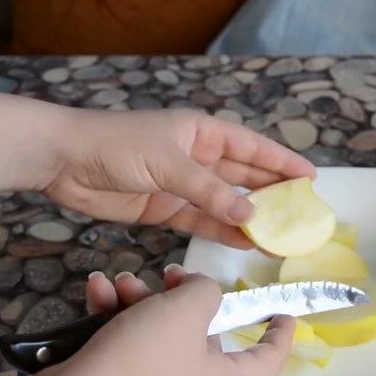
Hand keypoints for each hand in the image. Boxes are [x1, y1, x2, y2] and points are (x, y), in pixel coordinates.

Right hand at [18, 265, 294, 375]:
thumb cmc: (144, 357)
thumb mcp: (186, 310)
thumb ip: (205, 290)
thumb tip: (200, 289)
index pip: (266, 361)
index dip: (279, 337)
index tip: (284, 314)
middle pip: (203, 332)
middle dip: (179, 296)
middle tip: (168, 275)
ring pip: (160, 329)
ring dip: (140, 298)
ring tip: (125, 282)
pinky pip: (127, 339)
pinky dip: (114, 313)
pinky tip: (99, 291)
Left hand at [44, 108, 314, 248]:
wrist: (64, 161)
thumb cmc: (118, 145)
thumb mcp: (168, 163)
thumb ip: (209, 191)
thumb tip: (251, 215)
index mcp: (202, 132)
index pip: (252, 147)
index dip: (282, 162)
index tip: (310, 178)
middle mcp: (197, 156)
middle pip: (243, 176)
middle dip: (272, 194)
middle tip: (301, 214)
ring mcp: (182, 184)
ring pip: (225, 202)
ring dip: (249, 218)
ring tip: (279, 237)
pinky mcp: (165, 208)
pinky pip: (201, 220)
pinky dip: (221, 230)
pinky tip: (244, 242)